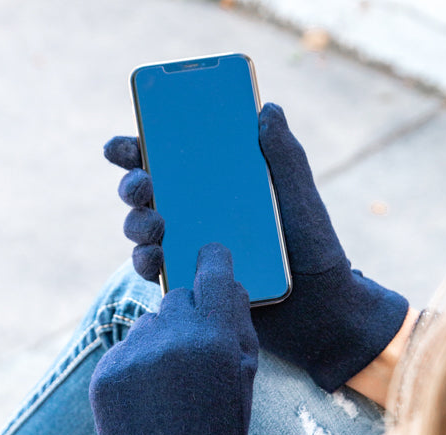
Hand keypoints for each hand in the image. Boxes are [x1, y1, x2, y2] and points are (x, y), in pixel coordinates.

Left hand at [89, 243, 257, 434]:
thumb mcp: (244, 384)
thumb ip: (237, 330)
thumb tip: (228, 289)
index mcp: (214, 339)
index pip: (213, 272)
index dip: (215, 259)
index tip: (212, 252)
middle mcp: (171, 337)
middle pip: (180, 297)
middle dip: (192, 314)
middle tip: (196, 352)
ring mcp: (132, 354)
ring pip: (152, 322)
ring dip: (163, 339)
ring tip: (169, 384)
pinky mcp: (105, 371)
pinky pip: (127, 347)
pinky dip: (139, 362)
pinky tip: (147, 396)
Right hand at [104, 104, 407, 393]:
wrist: (324, 315)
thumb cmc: (317, 255)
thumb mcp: (303, 203)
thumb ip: (287, 159)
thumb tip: (268, 109)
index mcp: (221, 190)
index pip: (173, 162)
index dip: (139, 150)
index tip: (121, 146)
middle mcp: (199, 218)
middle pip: (149, 195)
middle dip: (132, 185)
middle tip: (141, 185)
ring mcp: (191, 253)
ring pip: (146, 233)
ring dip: (136, 224)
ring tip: (153, 225)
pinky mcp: (191, 288)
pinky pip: (158, 274)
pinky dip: (147, 264)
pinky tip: (154, 259)